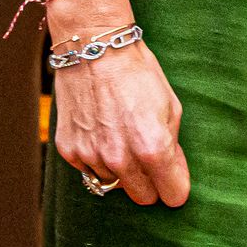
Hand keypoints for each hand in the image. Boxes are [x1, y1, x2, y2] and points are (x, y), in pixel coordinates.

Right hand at [54, 40, 190, 206]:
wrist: (94, 49)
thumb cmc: (138, 73)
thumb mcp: (170, 106)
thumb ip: (174, 147)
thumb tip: (174, 176)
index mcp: (152, 147)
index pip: (172, 195)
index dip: (176, 187)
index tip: (175, 179)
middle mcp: (120, 158)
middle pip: (142, 197)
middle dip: (151, 183)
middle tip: (150, 158)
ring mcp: (92, 157)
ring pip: (114, 184)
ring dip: (122, 169)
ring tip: (122, 134)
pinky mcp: (70, 151)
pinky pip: (89, 169)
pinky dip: (98, 158)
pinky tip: (102, 130)